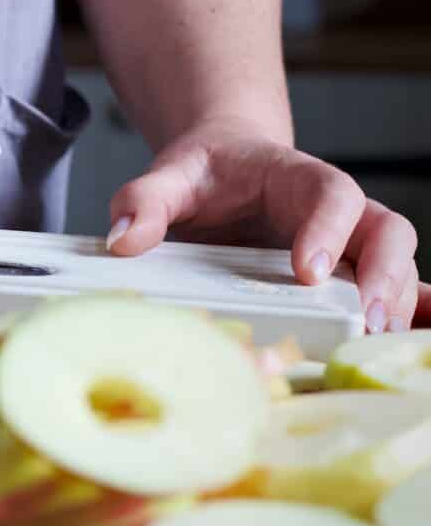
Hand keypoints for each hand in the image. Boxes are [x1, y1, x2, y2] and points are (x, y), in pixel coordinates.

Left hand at [105, 116, 422, 332]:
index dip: (328, 228)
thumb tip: (123, 241)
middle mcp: (336, 210)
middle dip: (383, 275)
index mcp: (296, 176)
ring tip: (374, 347)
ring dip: (394, 306)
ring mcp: (346, 245)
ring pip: (395, 268)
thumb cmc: (204, 175)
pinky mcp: (343, 276)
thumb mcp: (170, 178)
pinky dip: (403, 319)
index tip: (308, 270)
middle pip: (385, 232)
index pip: (331, 194)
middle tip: (364, 320)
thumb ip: (145, 201)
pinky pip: (385, 294)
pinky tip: (394, 353)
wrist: (224, 172)